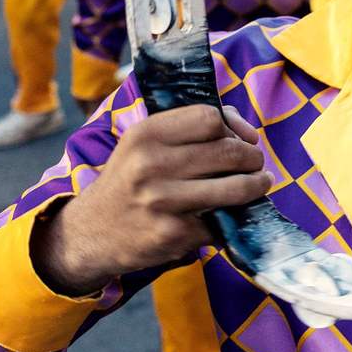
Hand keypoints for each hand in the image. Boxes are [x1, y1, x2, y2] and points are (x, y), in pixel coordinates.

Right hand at [30, 105, 272, 295]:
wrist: (91, 233)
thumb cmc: (129, 182)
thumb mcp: (143, 145)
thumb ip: (187, 129)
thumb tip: (242, 128)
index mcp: (145, 134)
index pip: (209, 117)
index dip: (234, 127)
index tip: (243, 138)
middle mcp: (150, 164)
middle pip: (228, 151)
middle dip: (252, 157)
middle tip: (256, 163)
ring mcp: (162, 201)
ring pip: (235, 188)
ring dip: (256, 185)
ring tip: (261, 184)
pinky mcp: (173, 233)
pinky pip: (222, 222)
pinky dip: (233, 219)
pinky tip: (231, 215)